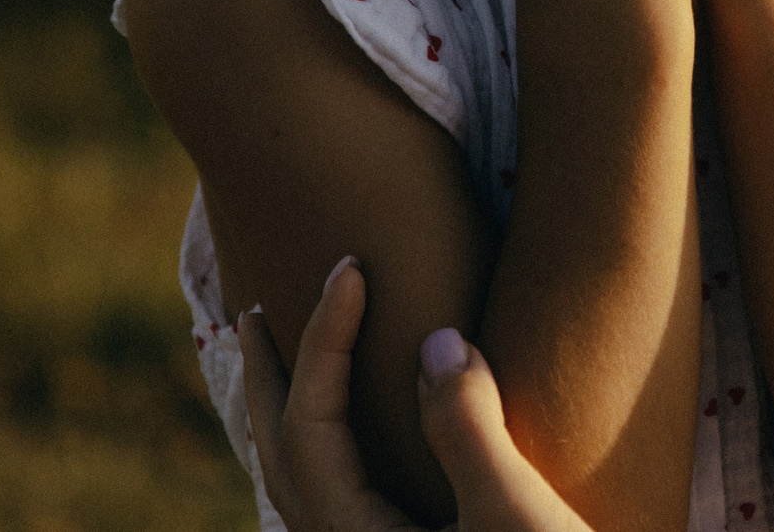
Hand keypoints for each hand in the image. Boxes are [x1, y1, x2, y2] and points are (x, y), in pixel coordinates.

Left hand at [243, 257, 594, 531]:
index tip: (352, 267)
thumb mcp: (516, 515)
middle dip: (272, 380)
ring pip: (303, 488)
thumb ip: (467, 427)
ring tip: (284, 366)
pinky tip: (350, 444)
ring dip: (290, 416)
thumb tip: (433, 342)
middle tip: (256, 312)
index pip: (310, 427)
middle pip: (283, 461)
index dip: (324, 339)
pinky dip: (325, 456)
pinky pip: (339, 504)